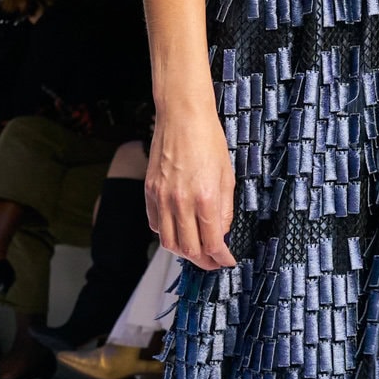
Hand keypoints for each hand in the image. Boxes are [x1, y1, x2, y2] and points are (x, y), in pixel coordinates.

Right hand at [146, 100, 236, 269]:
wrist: (182, 116)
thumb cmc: (208, 140)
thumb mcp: (227, 176)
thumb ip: (224, 208)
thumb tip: (222, 232)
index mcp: (205, 198)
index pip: (212, 243)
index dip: (222, 258)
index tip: (227, 261)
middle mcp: (180, 202)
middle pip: (189, 249)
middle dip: (205, 262)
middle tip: (214, 262)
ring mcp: (162, 197)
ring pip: (168, 242)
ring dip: (184, 253)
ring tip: (196, 251)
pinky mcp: (150, 191)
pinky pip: (155, 224)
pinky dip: (166, 234)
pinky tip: (178, 231)